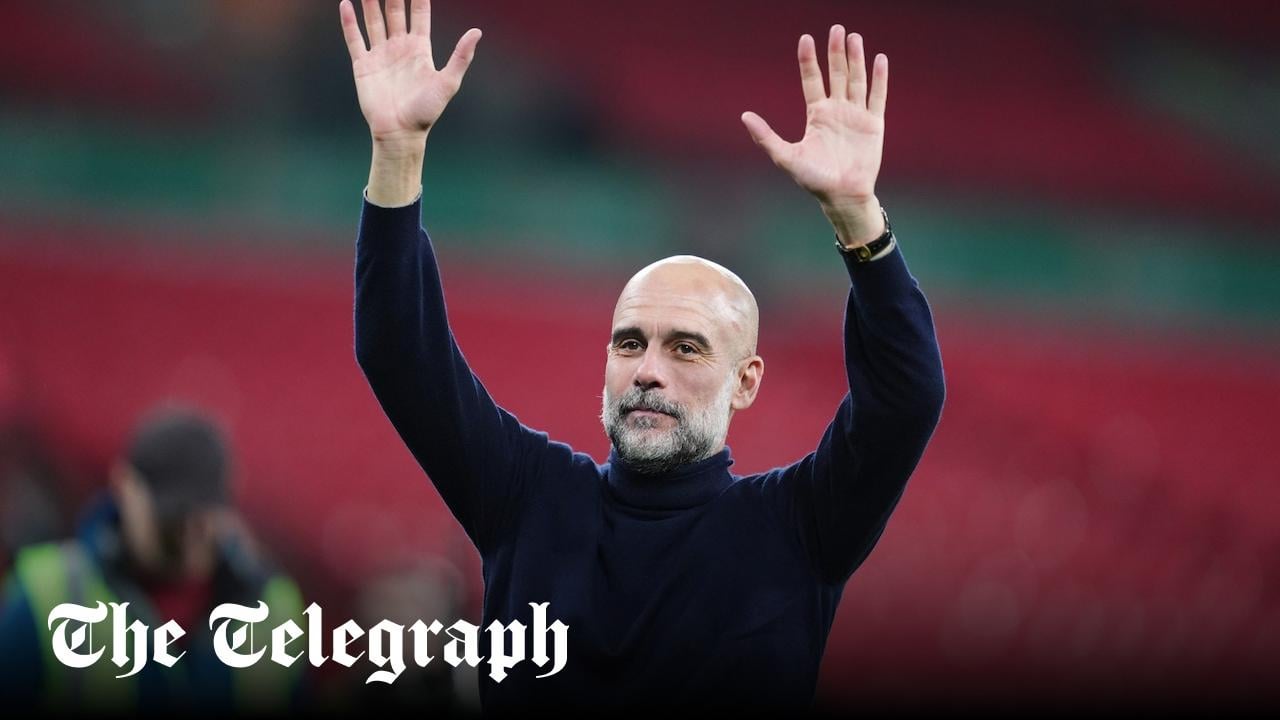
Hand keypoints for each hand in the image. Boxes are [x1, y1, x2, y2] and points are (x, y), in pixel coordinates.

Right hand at [339, 0, 480, 148]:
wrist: (400, 133)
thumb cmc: (426, 112)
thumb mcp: (448, 82)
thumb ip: (461, 56)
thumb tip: (477, 32)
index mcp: (419, 48)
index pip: (418, 12)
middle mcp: (399, 46)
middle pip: (394, 10)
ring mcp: (380, 54)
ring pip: (373, 19)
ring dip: (370, 1)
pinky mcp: (363, 65)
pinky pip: (355, 38)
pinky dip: (349, 21)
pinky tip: (346, 4)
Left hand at [742, 26, 887, 243]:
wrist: (842, 196)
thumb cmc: (813, 179)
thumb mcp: (786, 156)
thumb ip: (766, 137)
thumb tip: (744, 116)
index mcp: (817, 115)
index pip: (811, 79)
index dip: (809, 60)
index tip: (806, 38)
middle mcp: (837, 110)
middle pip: (836, 73)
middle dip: (836, 52)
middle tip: (836, 29)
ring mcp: (856, 115)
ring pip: (856, 80)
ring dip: (856, 59)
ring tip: (854, 37)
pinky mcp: (874, 124)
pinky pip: (877, 96)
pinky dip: (879, 78)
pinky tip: (879, 59)